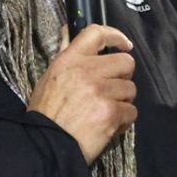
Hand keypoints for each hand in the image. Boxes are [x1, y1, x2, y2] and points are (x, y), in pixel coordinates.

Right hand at [27, 24, 137, 163]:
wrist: (45, 145)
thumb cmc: (46, 114)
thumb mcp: (49, 79)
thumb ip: (67, 58)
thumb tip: (68, 31)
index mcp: (69, 60)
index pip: (96, 33)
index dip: (116, 36)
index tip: (125, 45)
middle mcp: (87, 71)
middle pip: (126, 63)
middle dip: (123, 77)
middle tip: (111, 90)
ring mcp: (101, 91)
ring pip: (130, 90)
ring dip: (122, 102)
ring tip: (104, 112)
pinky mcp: (111, 112)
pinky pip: (131, 112)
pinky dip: (123, 121)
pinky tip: (108, 126)